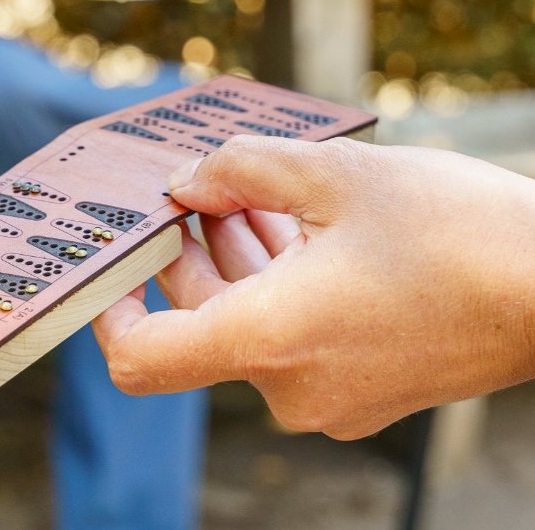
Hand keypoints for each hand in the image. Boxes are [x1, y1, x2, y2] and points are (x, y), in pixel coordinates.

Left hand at [93, 135, 534, 438]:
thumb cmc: (455, 229)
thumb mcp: (333, 173)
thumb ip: (237, 169)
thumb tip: (183, 180)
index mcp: (270, 339)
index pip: (143, 357)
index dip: (108, 305)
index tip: (114, 252)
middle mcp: (292, 384)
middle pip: (199, 316)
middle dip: (190, 241)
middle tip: (196, 176)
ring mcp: (331, 394)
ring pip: (248, 316)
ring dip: (237, 249)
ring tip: (247, 181)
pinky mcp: (364, 386)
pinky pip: (292, 329)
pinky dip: (279, 274)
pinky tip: (290, 211)